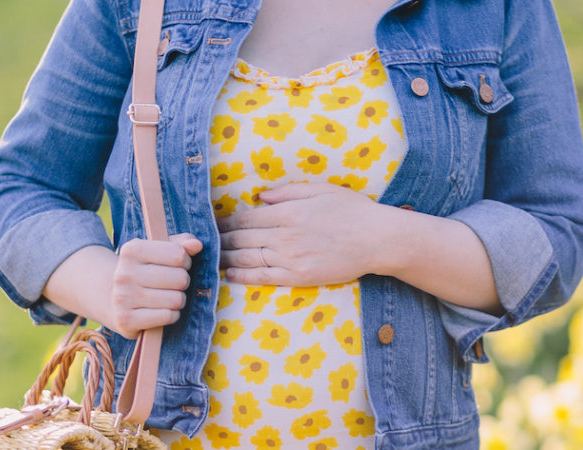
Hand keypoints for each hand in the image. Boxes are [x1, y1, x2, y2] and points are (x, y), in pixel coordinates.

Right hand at [107, 233, 202, 338]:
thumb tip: (197, 245)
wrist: (109, 297)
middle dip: (183, 282)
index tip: (177, 265)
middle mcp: (124, 273)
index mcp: (132, 250)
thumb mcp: (157, 251)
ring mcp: (123, 298)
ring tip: (167, 297)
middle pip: (180, 278)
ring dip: (178, 300)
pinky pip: (167, 316)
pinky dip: (171, 315)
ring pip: (176, 299)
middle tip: (172, 284)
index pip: (178, 254)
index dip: (185, 261)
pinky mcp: (126, 320)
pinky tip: (161, 310)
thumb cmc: (143, 270)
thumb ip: (180, 244)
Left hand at [218, 183, 396, 285]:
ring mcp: (290, 258)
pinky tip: (230, 275)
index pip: (245, 218)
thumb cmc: (352, 210)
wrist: (378, 239)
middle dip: (221, 240)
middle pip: (241, 239)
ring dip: (226, 258)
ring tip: (211, 259)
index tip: (213, 224)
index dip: (225, 222)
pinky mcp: (298, 278)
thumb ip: (286, 191)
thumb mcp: (320, 189)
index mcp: (288, 212)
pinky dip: (242, 276)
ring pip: (247, 259)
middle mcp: (284, 236)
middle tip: (205, 242)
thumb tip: (259, 196)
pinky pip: (263, 278)